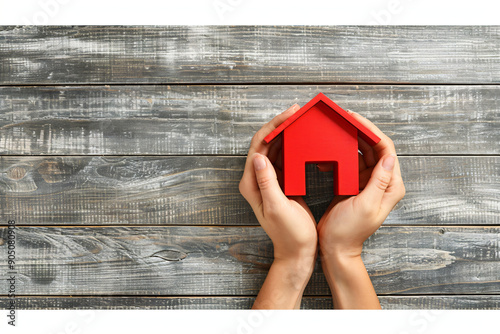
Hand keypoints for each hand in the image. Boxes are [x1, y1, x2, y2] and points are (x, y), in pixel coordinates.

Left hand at [239, 104, 317, 308]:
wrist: (297, 251)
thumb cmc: (289, 234)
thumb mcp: (277, 207)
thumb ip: (267, 182)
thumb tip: (258, 156)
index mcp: (252, 183)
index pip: (258, 146)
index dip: (273, 126)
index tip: (289, 114)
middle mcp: (256, 179)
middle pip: (265, 143)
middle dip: (280, 125)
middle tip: (298, 111)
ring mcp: (267, 180)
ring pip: (274, 148)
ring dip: (285, 133)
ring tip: (300, 120)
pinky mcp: (280, 183)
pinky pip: (283, 158)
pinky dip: (291, 146)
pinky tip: (302, 139)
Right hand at [317, 110, 405, 257]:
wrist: (335, 247)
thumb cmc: (349, 231)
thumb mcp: (366, 205)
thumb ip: (379, 181)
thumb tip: (389, 156)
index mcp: (390, 186)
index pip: (386, 150)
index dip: (372, 132)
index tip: (356, 120)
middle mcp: (382, 182)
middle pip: (374, 148)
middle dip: (360, 132)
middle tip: (344, 119)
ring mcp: (367, 182)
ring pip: (361, 153)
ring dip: (350, 141)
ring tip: (337, 129)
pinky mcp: (354, 184)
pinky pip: (349, 163)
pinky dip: (340, 155)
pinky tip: (328, 152)